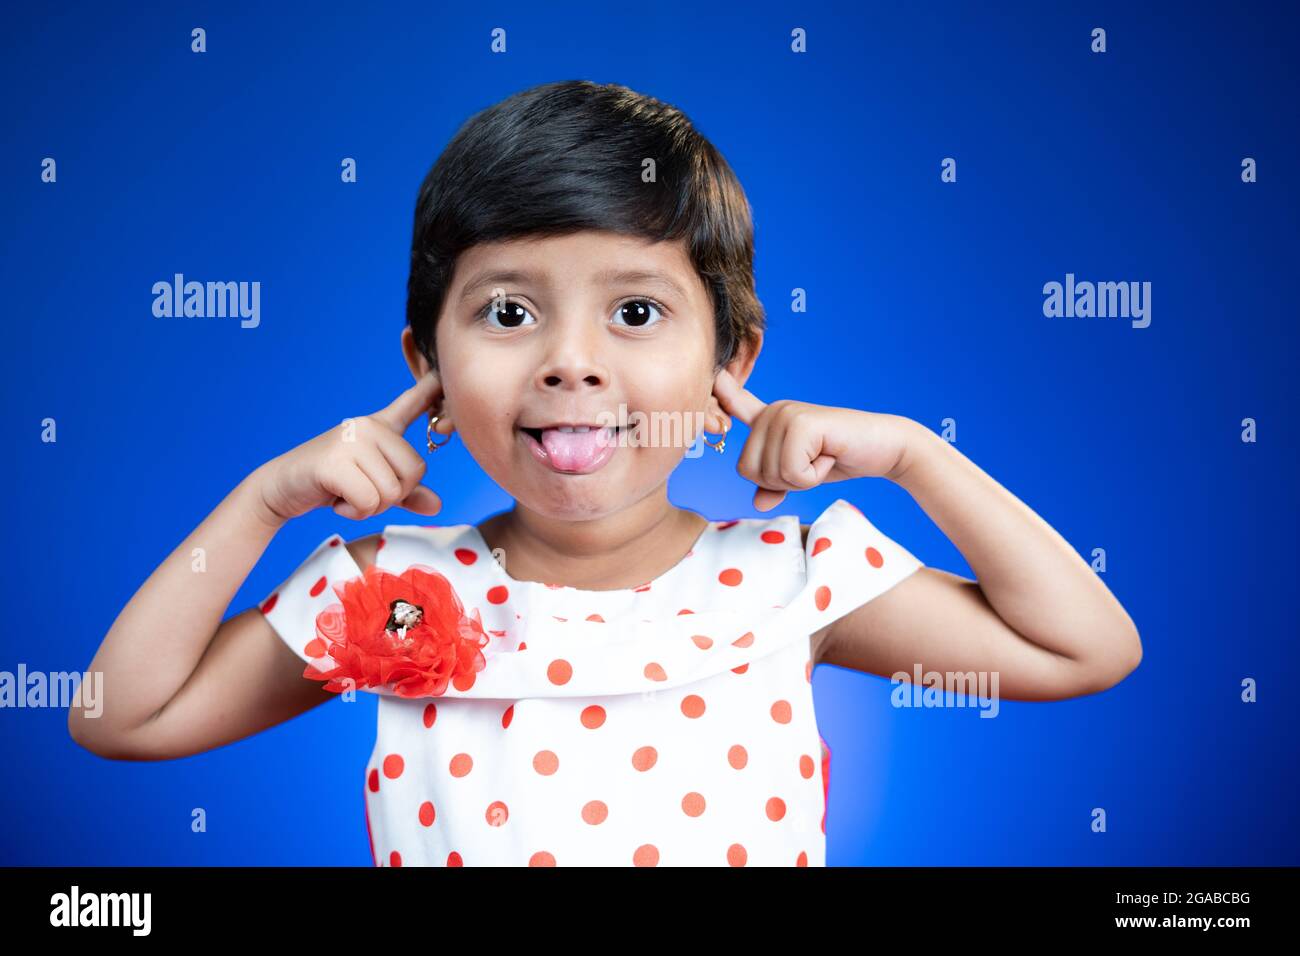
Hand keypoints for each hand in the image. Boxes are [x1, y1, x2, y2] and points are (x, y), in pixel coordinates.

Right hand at [255, 371, 445, 522]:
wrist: (281, 487)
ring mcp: (352, 439)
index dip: (430, 388)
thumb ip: (406, 493)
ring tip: (346, 493)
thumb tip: (437, 505)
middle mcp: (369, 425)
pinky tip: (337, 500)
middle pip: (415, 472)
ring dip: (371, 507)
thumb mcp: (374, 487)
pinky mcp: (335, 461)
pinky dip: (355, 511)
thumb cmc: (330, 484)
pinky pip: (369, 501)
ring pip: (392, 491)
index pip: (411, 403)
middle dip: (392, 496)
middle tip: (361, 492)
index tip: (442, 370)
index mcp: (380, 426)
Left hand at [711, 367, 916, 510]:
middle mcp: (773, 411)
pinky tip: (830, 456)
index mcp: (768, 417)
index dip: (723, 392)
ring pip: (769, 473)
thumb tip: (758, 503)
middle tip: (814, 461)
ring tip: (823, 456)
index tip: (716, 374)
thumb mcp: (800, 475)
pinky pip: (791, 472)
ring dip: (801, 479)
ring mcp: (786, 413)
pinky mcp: (802, 423)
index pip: (736, 404)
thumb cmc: (840, 459)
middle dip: (782, 480)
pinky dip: (813, 477)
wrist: (883, 449)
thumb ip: (775, 485)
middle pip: (747, 469)